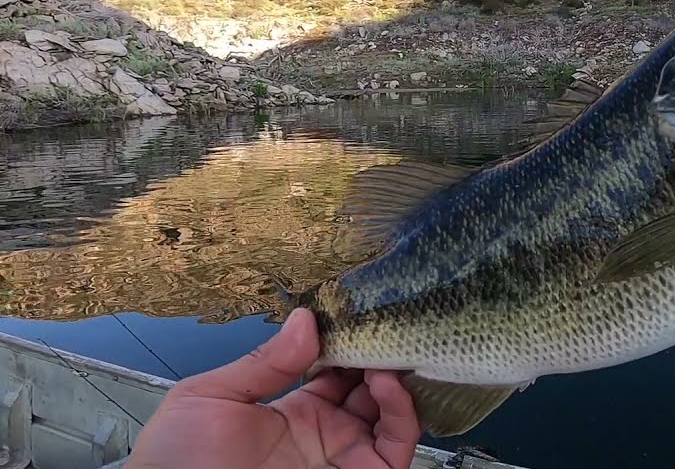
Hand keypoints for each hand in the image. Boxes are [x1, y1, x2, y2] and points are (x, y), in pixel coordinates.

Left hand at [126, 308, 419, 468]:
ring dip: (396, 380)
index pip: (339, 371)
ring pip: (393, 415)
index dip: (352, 343)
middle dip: (381, 356)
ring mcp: (344, 457)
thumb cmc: (179, 460)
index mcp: (294, 412)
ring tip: (383, 356)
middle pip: (372, 390)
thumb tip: (306, 318)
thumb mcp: (209, 398)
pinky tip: (384, 384)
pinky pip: (397, 447)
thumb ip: (264, 362)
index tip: (359, 313)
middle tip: (385, 327)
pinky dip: (402, 414)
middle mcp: (326, 435)